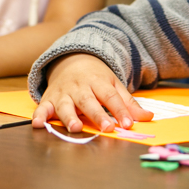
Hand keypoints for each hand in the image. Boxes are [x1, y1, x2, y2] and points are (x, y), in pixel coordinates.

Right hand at [32, 53, 153, 132]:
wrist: (71, 60)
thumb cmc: (96, 78)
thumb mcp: (114, 85)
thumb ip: (129, 103)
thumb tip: (149, 117)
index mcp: (98, 82)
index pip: (110, 96)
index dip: (119, 110)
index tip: (127, 124)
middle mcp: (80, 87)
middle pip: (89, 101)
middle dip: (97, 115)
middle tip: (107, 128)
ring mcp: (63, 93)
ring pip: (66, 105)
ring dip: (69, 117)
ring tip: (76, 128)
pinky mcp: (49, 99)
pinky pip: (42, 107)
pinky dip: (40, 116)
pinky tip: (39, 125)